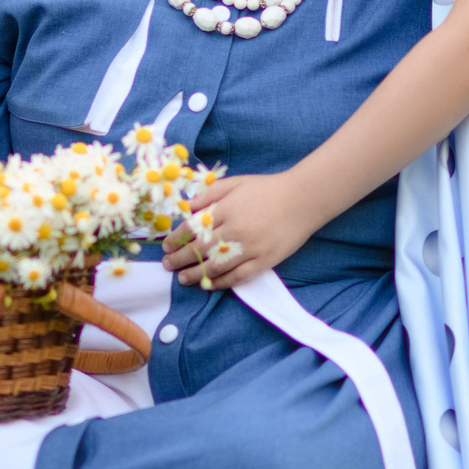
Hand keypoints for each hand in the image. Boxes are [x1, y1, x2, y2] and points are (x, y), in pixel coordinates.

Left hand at [158, 171, 317, 290]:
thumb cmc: (266, 189)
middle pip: (200, 249)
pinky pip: (238, 276)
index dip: (176, 239)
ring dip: (196, 274)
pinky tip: (209, 284)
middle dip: (180, 259)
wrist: (302, 199)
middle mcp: (236, 230)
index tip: (166, 246)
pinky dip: (222, 283)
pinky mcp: (265, 261)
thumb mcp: (234, 183)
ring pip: (217, 266)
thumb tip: (185, 207)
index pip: (193, 228)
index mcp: (226, 209)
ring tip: (182, 279)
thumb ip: (209, 194)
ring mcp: (251, 248)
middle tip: (168, 265)